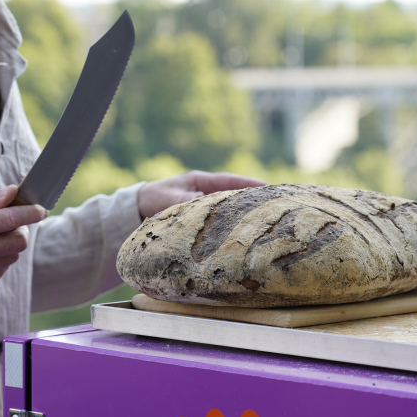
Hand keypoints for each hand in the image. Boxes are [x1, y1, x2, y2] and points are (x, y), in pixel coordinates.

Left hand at [137, 170, 266, 218]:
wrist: (138, 210)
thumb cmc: (153, 199)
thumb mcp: (167, 199)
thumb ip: (184, 201)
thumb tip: (202, 202)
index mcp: (202, 181)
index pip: (232, 181)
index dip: (251, 184)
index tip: (270, 188)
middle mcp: (208, 191)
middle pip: (237, 194)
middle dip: (256, 199)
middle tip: (278, 205)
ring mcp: (207, 204)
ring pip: (232, 207)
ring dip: (247, 213)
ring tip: (269, 221)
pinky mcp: (203, 218)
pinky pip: (223, 219)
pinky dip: (234, 224)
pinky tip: (245, 235)